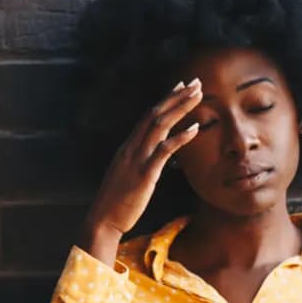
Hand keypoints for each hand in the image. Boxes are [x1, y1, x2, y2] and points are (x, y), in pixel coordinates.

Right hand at [82, 79, 203, 264]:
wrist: (103, 219)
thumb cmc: (116, 202)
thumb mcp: (127, 176)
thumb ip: (138, 162)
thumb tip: (152, 156)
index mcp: (128, 147)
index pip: (148, 116)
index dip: (165, 99)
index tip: (180, 86)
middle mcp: (131, 147)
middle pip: (155, 114)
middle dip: (176, 96)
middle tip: (195, 82)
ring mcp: (137, 158)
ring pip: (160, 125)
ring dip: (180, 108)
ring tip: (198, 96)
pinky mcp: (145, 173)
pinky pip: (164, 150)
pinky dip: (180, 137)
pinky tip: (195, 129)